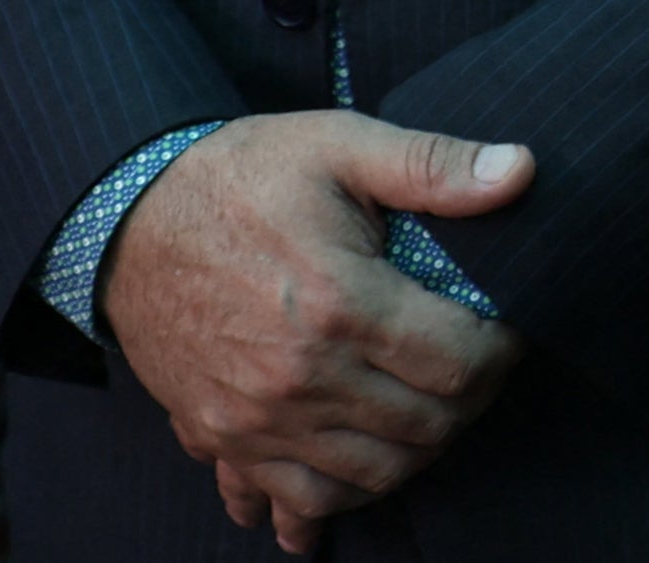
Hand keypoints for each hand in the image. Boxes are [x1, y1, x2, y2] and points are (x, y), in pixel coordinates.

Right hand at [102, 112, 530, 552]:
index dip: (503, 350)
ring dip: (419, 450)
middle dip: (472, 399)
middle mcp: (298, 378)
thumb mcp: (341, 146)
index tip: (507, 326)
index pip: (461, 363)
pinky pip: (290, 499)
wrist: (126, 218)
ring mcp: (254, 419)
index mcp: (340, 305)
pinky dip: (332, 502)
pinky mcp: (219, 437)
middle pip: (427, 427)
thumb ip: (434, 166)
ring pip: (372, 475)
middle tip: (478, 364)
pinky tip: (356, 476)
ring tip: (432, 405)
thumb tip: (521, 171)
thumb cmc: (243, 175)